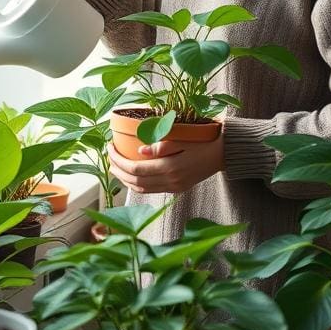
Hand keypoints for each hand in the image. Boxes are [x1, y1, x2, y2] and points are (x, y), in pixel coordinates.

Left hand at [107, 134, 223, 194]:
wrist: (221, 155)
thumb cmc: (201, 142)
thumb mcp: (181, 139)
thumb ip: (161, 145)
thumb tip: (139, 150)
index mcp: (170, 167)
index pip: (136, 169)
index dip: (119, 161)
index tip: (109, 149)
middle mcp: (171, 181)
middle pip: (135, 182)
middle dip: (118, 171)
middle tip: (108, 158)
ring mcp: (174, 188)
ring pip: (142, 189)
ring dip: (125, 180)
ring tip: (115, 167)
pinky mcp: (177, 189)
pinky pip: (151, 190)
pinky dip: (137, 184)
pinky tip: (131, 175)